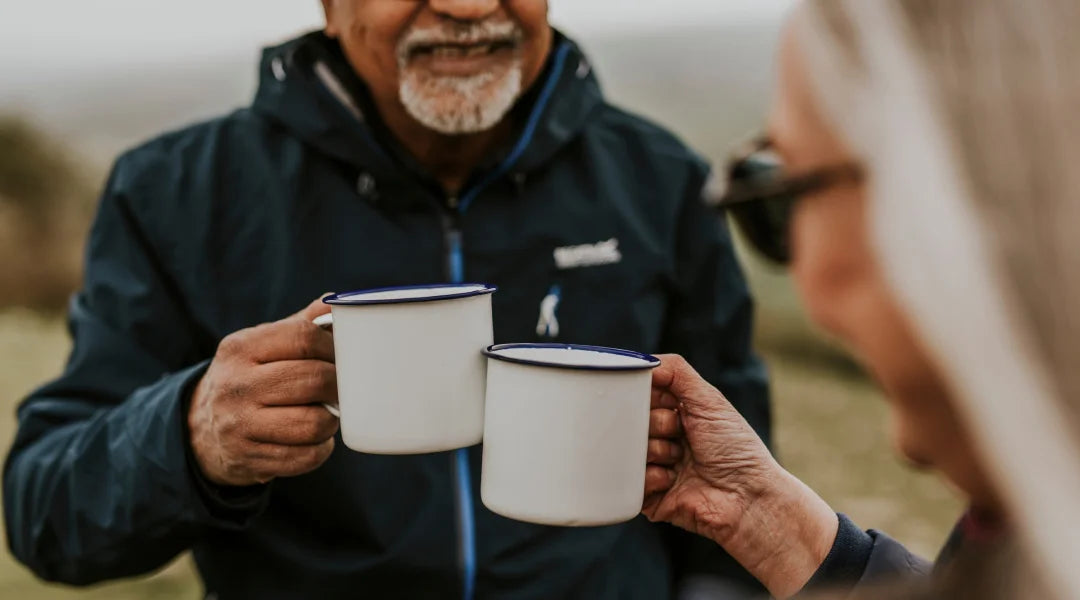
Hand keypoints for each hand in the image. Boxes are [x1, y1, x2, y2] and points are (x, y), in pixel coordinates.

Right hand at [188, 298, 338, 486]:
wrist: (202, 429)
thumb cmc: (249, 377)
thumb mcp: (261, 345)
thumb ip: (300, 324)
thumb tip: (336, 302)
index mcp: (240, 347)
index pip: (303, 338)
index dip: (334, 347)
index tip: (343, 357)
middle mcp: (235, 385)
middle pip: (314, 380)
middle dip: (339, 385)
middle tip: (343, 388)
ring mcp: (239, 425)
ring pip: (314, 423)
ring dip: (331, 420)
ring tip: (327, 413)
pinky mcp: (249, 459)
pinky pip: (305, 457)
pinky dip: (321, 448)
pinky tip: (314, 438)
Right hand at [642, 355, 837, 598]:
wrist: (748, 498)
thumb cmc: (736, 448)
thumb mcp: (708, 400)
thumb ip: (676, 372)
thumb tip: (643, 361)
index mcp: (674, 414)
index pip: (640, 396)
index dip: (647, 397)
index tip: (667, 403)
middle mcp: (661, 439)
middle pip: (630, 420)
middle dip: (656, 424)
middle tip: (679, 432)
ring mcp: (652, 467)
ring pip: (628, 449)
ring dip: (657, 451)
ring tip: (681, 460)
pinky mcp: (646, 496)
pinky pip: (630, 479)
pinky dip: (653, 477)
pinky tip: (674, 481)